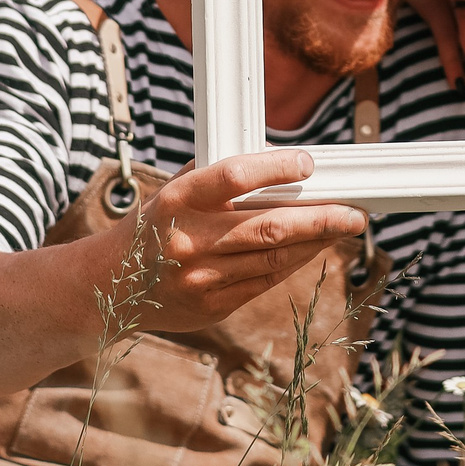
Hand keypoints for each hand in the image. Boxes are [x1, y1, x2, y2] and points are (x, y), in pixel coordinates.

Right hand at [124, 149, 368, 330]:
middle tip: (355, 213)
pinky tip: (313, 249)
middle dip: (321, 220)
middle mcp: (189, 241)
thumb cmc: (153, 227)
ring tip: (344, 227)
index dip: (276, 168)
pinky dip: (294, 263)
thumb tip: (278, 159)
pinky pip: (265, 281)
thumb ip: (219, 175)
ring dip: (316, 243)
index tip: (309, 164)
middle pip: (268, 228)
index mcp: (178, 201)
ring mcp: (201, 279)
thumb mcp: (174, 190)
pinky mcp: (212, 307)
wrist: (108, 287)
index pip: (233, 177)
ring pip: (274, 259)